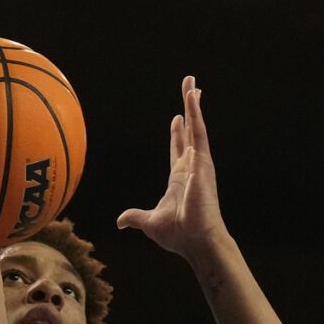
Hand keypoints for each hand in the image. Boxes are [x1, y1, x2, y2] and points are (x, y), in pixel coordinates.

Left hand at [118, 77, 226, 259]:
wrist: (196, 240)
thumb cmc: (179, 235)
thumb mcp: (150, 222)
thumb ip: (136, 217)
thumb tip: (120, 221)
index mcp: (180, 178)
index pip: (178, 149)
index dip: (177, 133)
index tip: (177, 118)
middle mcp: (191, 166)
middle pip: (190, 131)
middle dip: (189, 110)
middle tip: (190, 88)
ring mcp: (199, 162)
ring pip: (196, 125)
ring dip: (193, 103)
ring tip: (191, 82)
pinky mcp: (203, 160)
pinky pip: (198, 130)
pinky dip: (196, 112)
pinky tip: (192, 95)